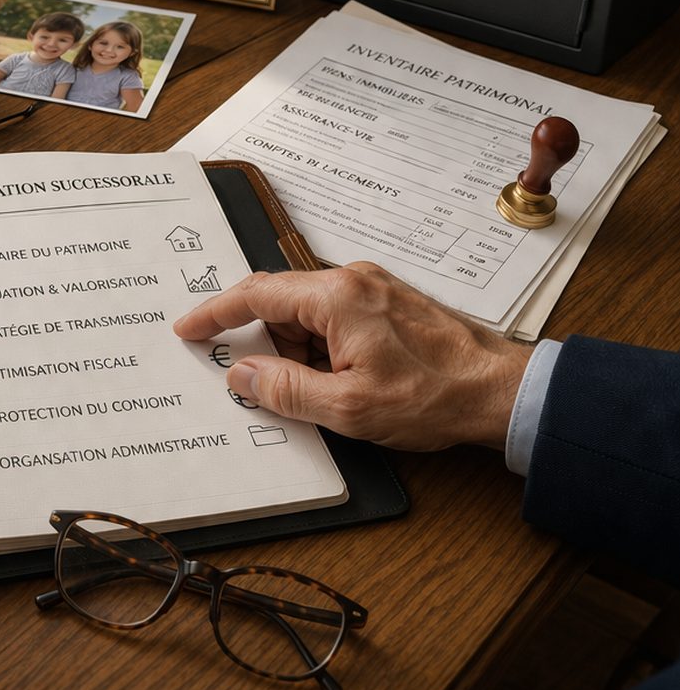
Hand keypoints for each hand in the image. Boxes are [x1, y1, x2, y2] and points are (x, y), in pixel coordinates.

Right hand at [173, 262, 531, 450]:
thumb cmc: (434, 396)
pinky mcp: (386, 303)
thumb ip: (284, 389)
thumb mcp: (348, 408)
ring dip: (297, 351)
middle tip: (264, 385)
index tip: (188, 329)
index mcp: (336, 296)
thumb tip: (240, 375)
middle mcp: (351, 280)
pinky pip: (333, 318)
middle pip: (280, 303)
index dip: (214, 313)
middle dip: (264, 344)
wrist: (502, 391)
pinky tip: (337, 382)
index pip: (255, 294)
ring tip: (323, 394)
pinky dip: (321, 348)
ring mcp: (372, 288)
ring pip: (306, 313)